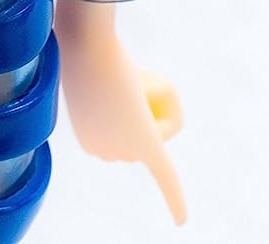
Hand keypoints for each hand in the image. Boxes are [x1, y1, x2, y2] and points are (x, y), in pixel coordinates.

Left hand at [54, 0, 186, 223]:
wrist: (87, 46)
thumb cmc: (98, 52)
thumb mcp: (119, 72)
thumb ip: (140, 93)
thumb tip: (149, 110)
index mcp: (91, 141)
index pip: (124, 128)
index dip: (124, 105)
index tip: (112, 105)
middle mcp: (104, 153)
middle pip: (151, 125)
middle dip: (152, 97)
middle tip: (127, 73)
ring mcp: (122, 151)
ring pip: (165, 125)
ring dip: (161, 97)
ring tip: (133, 80)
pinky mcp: (144, 143)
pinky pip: (165, 176)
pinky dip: (175, 200)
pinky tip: (181, 222)